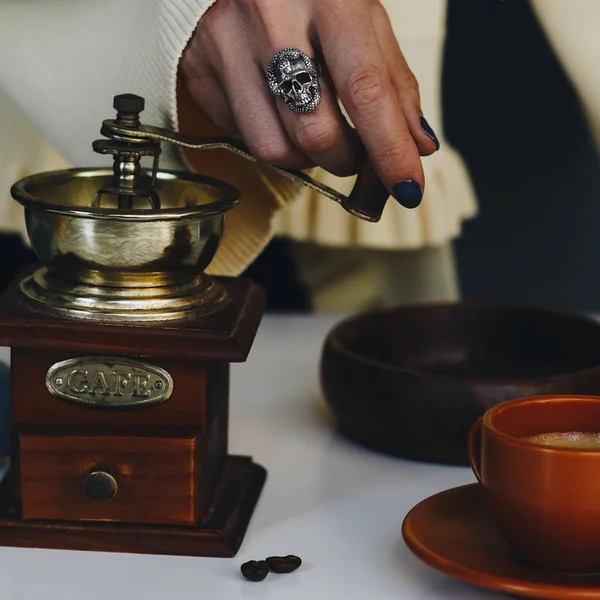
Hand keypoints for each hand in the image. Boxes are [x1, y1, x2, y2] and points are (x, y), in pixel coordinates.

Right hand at [180, 0, 439, 209]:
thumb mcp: (361, 15)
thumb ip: (392, 81)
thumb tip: (418, 145)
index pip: (365, 89)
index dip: (389, 149)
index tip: (407, 186)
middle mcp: (270, 18)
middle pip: (315, 133)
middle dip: (346, 160)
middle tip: (356, 151)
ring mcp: (224, 45)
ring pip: (274, 149)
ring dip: (307, 158)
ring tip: (314, 126)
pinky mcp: (198, 71)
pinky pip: (242, 138)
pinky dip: (273, 139)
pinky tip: (277, 111)